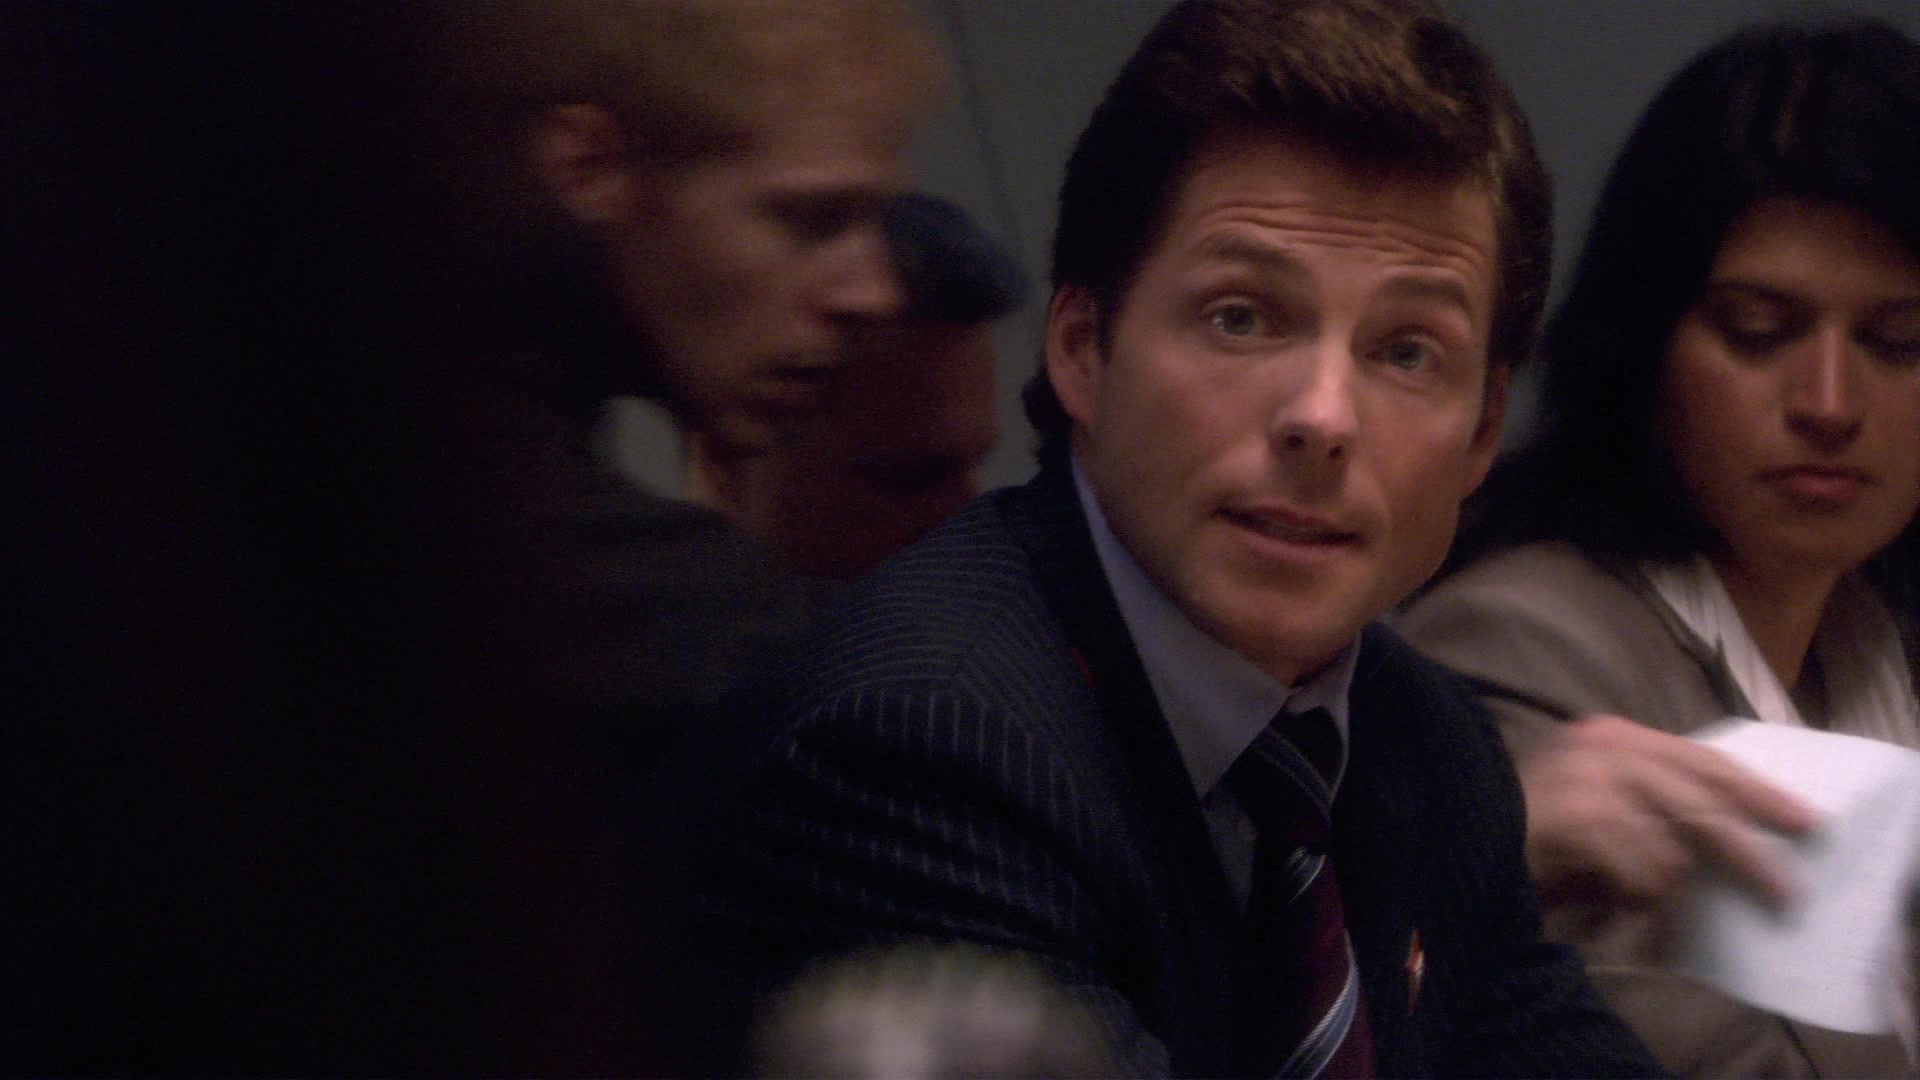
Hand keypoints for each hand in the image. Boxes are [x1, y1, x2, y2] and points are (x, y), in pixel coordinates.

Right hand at [1520, 714, 1818, 906]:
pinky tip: (1609, 910)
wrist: (1447, 834)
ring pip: (1674, 845)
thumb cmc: (1519, 824)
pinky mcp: (1579, 816)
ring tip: (1638, 910)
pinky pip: (1641, 872)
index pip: (1704, 758)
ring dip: (1662, 889)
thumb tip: (1716, 837)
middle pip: (1705, 799)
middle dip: (1747, 851)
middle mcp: (1605, 745)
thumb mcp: (1590, 798)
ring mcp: (1591, 777)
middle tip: (1782, 893)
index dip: (1757, 791)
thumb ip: (1644, 802)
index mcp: (1612, 734)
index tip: (1803, 821)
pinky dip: (1634, 898)